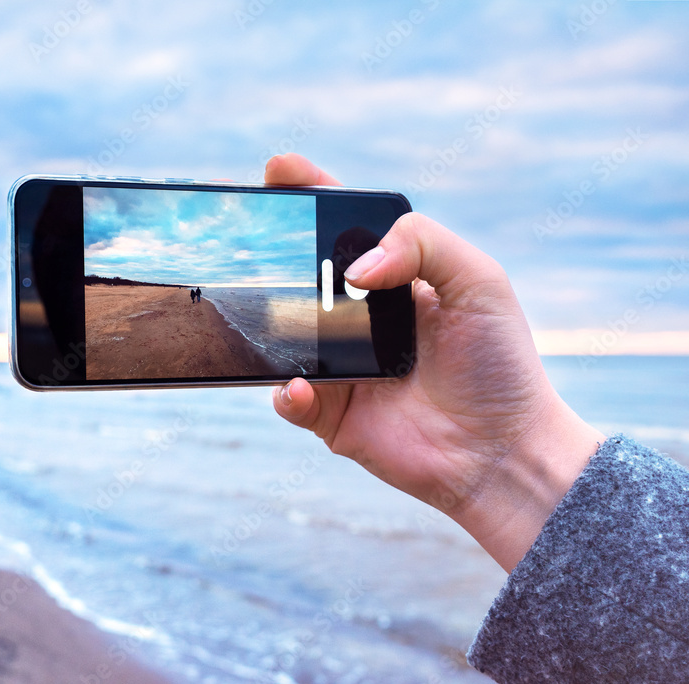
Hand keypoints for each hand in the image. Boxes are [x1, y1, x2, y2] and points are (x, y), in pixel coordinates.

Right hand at [267, 154, 603, 571]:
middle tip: (244, 231)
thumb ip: (422, 243)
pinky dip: (288, 391)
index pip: (345, 226)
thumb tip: (354, 268)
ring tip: (256, 310)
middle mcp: (361, 319)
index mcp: (396, 278)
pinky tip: (301, 386)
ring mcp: (341, 366)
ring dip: (266, 322)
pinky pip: (291, 397)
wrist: (501, 451)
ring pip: (284, 336)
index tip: (278, 170)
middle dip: (268, 251)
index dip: (311, 195)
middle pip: (302, 275)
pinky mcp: (331, 413)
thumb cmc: (499, 363)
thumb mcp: (477, 280)